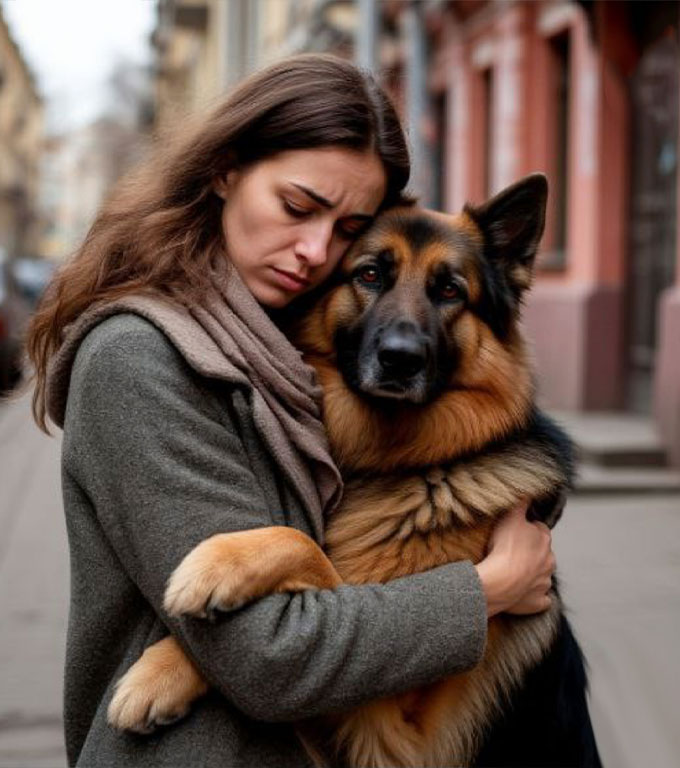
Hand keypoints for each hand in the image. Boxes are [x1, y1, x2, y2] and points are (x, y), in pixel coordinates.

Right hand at [475, 500, 555, 617]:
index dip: (527, 530)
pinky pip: (540, 599)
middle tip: (512, 552)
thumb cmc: (505, 547)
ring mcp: (544, 582)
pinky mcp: (538, 601)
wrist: (500, 581)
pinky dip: (534, 596)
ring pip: (542, 576)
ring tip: (514, 573)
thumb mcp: (510, 516)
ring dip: (532, 574)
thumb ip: (521, 503)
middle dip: (531, 553)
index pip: (540, 530)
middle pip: (543, 553)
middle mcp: (549, 561)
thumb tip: (528, 490)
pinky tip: (522, 593)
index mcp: (543, 540)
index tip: (516, 532)